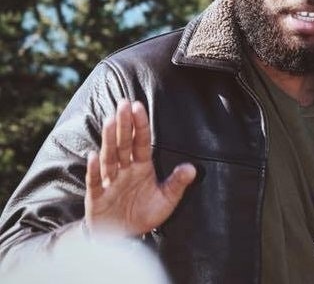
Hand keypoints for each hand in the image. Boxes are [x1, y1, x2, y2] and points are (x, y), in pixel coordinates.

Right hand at [85, 99, 195, 235]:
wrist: (122, 238)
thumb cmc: (143, 215)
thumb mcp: (166, 201)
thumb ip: (177, 184)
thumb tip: (192, 168)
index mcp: (141, 167)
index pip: (141, 142)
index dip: (140, 125)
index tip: (138, 106)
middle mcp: (124, 170)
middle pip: (124, 144)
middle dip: (124, 124)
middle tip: (123, 103)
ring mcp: (109, 182)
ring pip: (109, 157)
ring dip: (109, 139)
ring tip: (110, 120)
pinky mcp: (96, 197)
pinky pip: (94, 182)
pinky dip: (93, 169)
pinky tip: (93, 155)